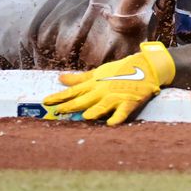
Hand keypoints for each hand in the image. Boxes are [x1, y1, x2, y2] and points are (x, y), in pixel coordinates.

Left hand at [43, 41, 174, 126]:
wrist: (144, 67)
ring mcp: (116, 96)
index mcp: (94, 84)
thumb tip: (60, 78)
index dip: (59, 96)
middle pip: (84, 99)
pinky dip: (117, 117)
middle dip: (70, 105)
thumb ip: (79, 79)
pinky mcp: (130, 101)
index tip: (46, 101)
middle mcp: (102, 90)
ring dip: (95, 110)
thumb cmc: (118, 70)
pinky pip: (123, 111)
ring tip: (85, 117)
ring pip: (103, 105)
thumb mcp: (97, 73)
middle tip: (57, 111)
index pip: (73, 91)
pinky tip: (111, 123)